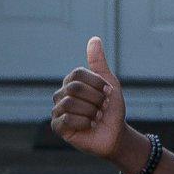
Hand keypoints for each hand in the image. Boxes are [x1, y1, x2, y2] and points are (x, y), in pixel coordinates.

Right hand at [52, 37, 131, 162]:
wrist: (116, 134)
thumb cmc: (111, 110)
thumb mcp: (109, 83)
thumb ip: (99, 63)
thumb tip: (94, 39)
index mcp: (72, 82)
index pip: (78, 74)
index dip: (97, 84)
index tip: (108, 93)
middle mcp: (61, 94)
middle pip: (75, 88)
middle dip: (96, 99)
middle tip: (103, 108)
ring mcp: (57, 110)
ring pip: (71, 103)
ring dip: (91, 111)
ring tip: (97, 117)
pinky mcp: (58, 127)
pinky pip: (67, 119)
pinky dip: (85, 122)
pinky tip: (90, 125)